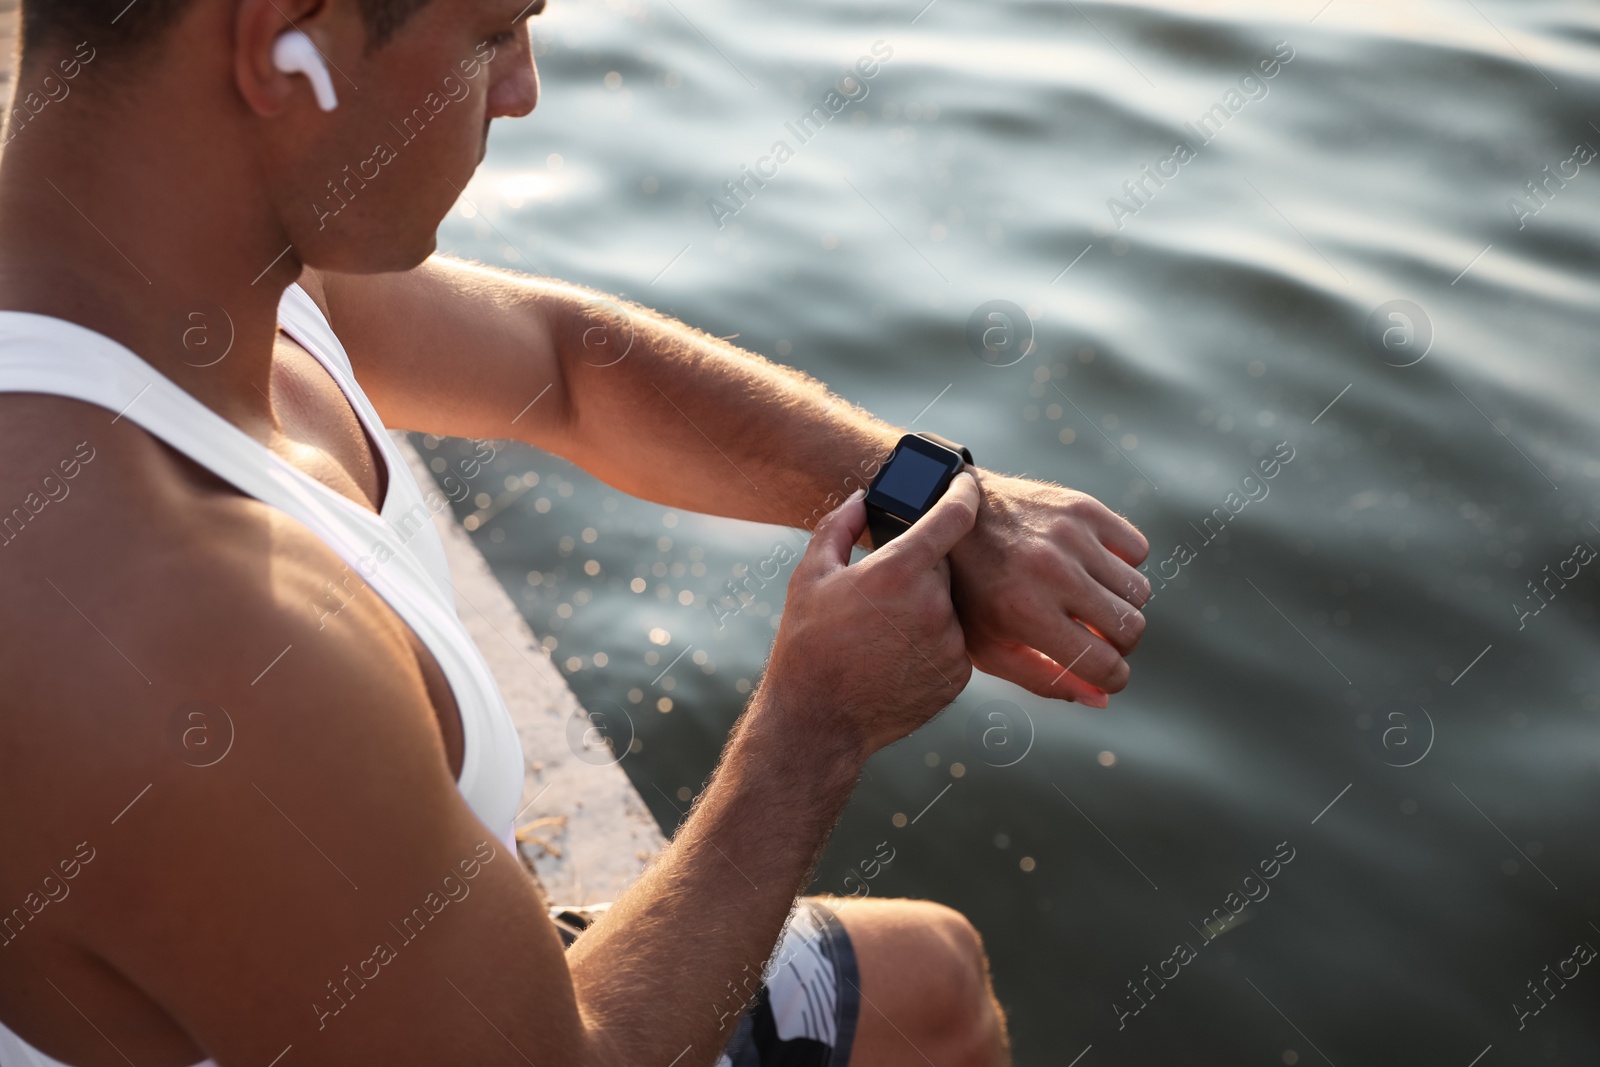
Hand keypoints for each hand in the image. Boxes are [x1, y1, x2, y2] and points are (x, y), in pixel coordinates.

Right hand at [761, 473, 980, 757]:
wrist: (817, 721)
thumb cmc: (807, 644)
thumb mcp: (810, 576)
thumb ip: (839, 526)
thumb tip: (863, 498)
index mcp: (899, 571)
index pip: (953, 516)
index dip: (962, 492)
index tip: (964, 483)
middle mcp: (934, 605)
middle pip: (944, 566)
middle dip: (919, 568)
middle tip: (881, 590)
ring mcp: (950, 644)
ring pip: (949, 605)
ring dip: (926, 607)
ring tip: (882, 632)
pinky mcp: (958, 675)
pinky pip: (954, 642)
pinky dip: (932, 641)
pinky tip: (895, 655)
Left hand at [947, 471, 1150, 706]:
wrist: (954, 518)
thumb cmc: (968, 592)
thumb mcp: (989, 647)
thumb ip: (1045, 679)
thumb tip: (1102, 698)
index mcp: (1026, 613)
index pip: (1104, 664)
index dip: (1112, 679)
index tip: (1106, 675)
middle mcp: (1052, 572)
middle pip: (1131, 629)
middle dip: (1119, 645)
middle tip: (1095, 637)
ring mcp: (1070, 536)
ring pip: (1139, 591)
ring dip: (1121, 605)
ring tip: (1090, 602)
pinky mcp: (1083, 508)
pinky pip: (1137, 549)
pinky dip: (1123, 564)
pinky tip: (1092, 567)